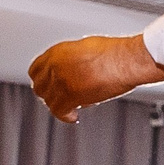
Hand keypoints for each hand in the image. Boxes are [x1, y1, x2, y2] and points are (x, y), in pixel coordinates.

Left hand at [29, 34, 163, 121]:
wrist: (127, 60)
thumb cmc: (117, 52)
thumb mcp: (86, 48)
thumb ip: (72, 59)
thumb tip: (73, 68)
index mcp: (58, 52)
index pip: (36, 70)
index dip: (43, 79)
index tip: (49, 84)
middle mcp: (55, 66)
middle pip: (40, 86)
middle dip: (49, 93)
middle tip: (59, 97)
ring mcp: (61, 81)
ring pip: (49, 101)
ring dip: (59, 105)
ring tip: (69, 107)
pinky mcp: (71, 96)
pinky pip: (60, 111)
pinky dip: (66, 116)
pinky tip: (73, 116)